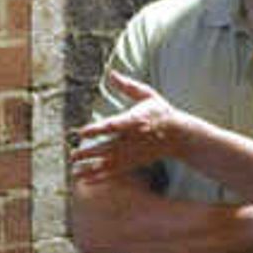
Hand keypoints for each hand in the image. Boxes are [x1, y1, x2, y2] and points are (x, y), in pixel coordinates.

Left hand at [69, 71, 189, 186]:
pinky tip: (84, 180)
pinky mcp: (133, 162)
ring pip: (108, 162)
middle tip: (72, 155)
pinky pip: (114, 172)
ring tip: (74, 170)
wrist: (179, 135)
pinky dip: (100, 177)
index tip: (82, 132)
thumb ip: (128, 86)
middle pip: (107, 147)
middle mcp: (132, 139)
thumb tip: (111, 72)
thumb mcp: (147, 95)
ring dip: (90, 167)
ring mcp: (132, 152)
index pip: (113, 125)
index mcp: (134, 121)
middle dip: (90, 152)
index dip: (97, 129)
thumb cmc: (160, 112)